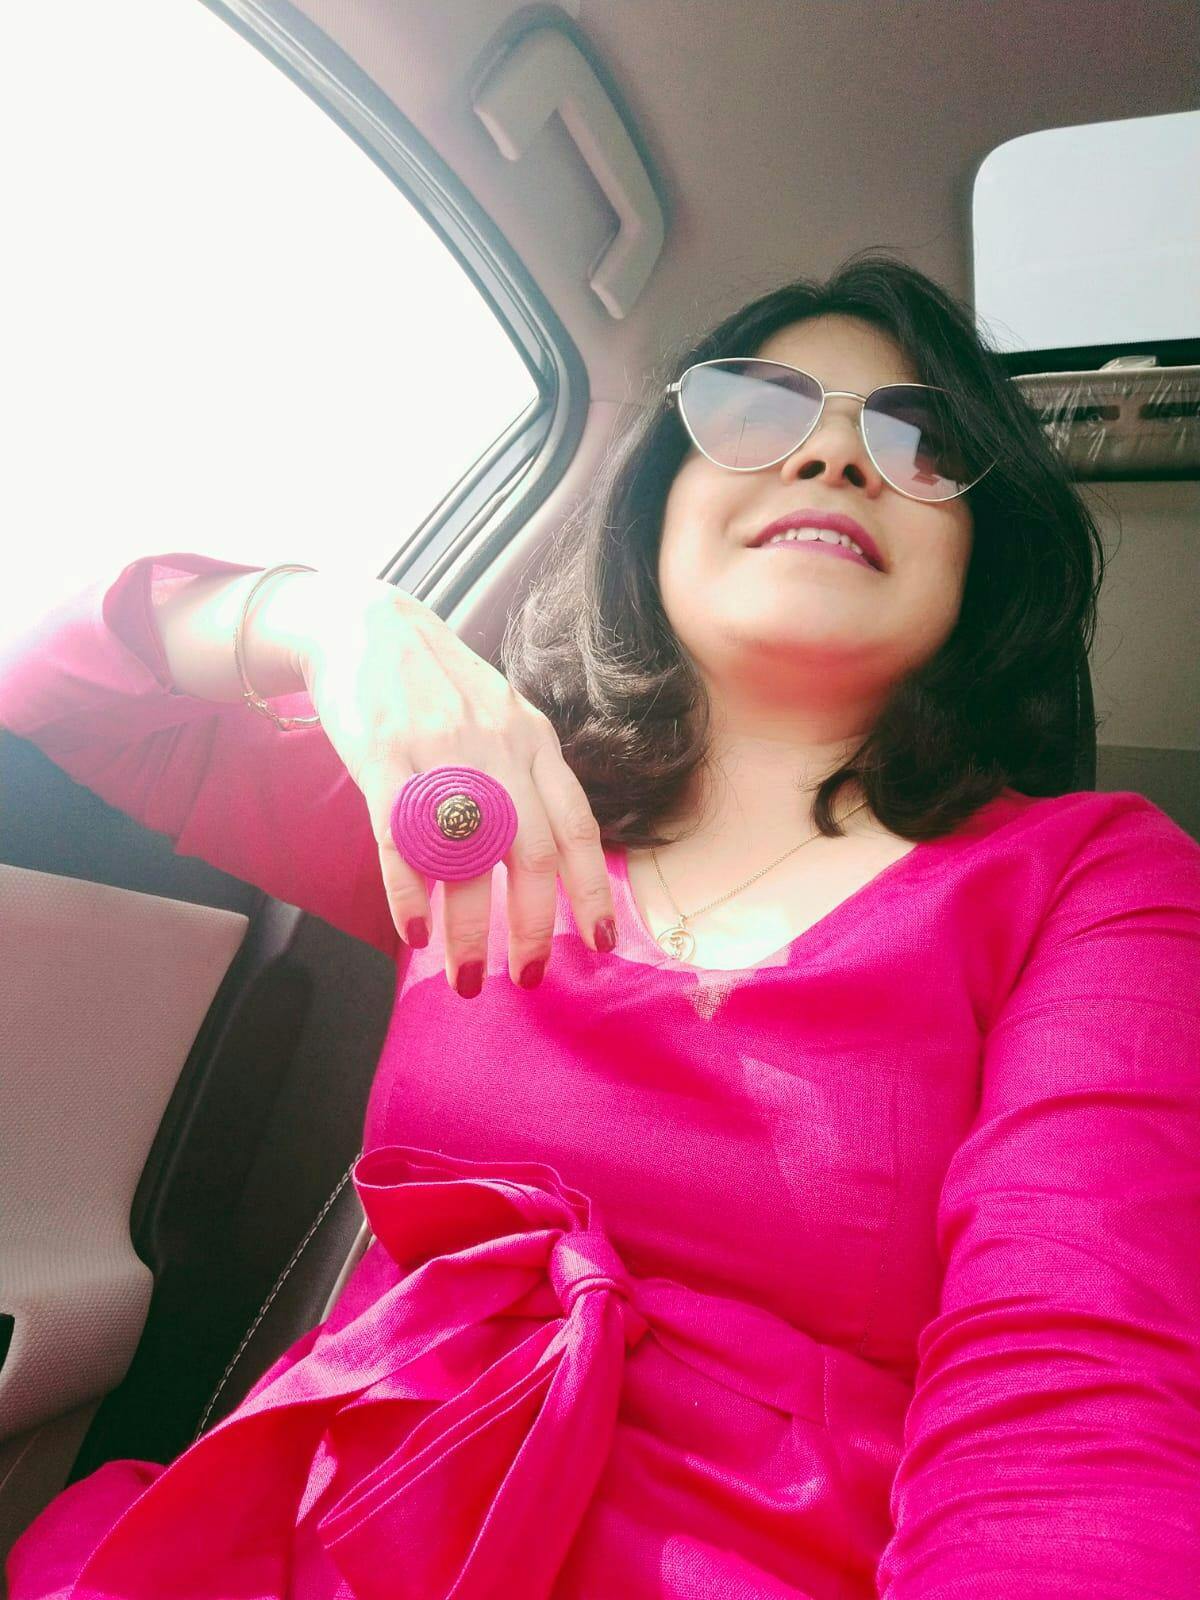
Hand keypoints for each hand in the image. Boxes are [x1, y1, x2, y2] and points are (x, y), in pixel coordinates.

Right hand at [293, 575, 617, 996]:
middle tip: (525, 976)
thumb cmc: (434, 683)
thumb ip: (526, 775)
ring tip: (465, 977)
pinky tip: (414, 932)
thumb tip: (551, 856)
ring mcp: (439, 750)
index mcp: (532, 740)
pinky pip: (402, 839)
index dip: (592, 889)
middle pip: (531, 850)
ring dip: (469, 928)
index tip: (598, 943)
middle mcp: (496, 747)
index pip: (576, 824)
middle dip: (534, 925)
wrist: (359, 623)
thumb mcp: (499, 717)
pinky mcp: (382, 756)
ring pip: (467, 857)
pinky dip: (410, 894)